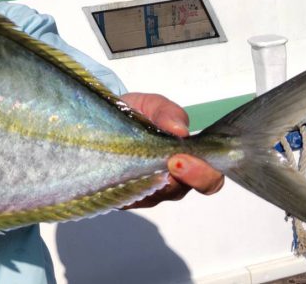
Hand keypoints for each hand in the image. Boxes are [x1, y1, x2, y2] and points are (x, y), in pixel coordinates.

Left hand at [119, 92, 224, 208]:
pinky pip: (128, 199)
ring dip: (152, 182)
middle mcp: (169, 181)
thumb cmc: (133, 114)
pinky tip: (122, 173)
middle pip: (183, 191)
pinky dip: (127, 187)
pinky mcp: (122, 196)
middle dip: (184, 179)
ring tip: (143, 163)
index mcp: (187, 161)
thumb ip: (168, 113)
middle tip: (173, 163)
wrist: (97, 120)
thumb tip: (180, 130)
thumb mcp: (152, 105)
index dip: (203, 173)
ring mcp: (145, 192)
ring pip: (155, 197)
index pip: (208, 178)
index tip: (184, 157)